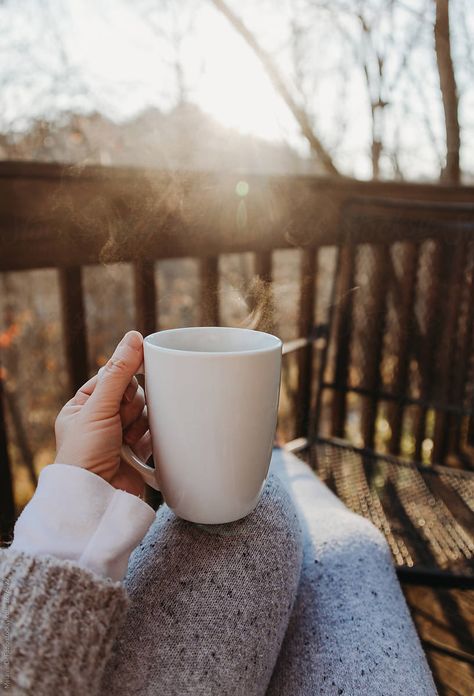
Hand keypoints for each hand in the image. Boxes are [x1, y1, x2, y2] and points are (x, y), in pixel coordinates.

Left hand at [54, 331, 151, 495]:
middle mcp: (100, 422)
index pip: (112, 378)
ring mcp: (119, 439)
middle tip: (122, 422)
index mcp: (82, 408)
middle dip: (132, 407)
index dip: (122, 384)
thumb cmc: (86, 454)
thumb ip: (119, 372)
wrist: (97, 498)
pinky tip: (142, 445)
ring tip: (127, 441)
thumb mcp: (99, 407)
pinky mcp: (136, 454)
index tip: (122, 396)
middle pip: (132, 394)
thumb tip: (133, 338)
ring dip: (140, 424)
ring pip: (145, 413)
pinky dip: (152, 438)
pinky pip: (154, 434)